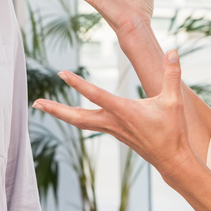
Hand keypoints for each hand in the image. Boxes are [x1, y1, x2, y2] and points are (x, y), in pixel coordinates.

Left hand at [32, 50, 193, 181]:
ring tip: (43, 106)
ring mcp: (112, 130)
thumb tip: (174, 51)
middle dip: (56, 110)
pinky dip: (75, 118)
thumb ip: (172, 75)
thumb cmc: (172, 131)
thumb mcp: (174, 101)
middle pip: (78, 117)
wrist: (171, 159)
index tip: (62, 74)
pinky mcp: (114, 133)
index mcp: (125, 112)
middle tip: (36, 103)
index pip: (97, 95)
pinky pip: (88, 124)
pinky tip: (68, 114)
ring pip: (80, 122)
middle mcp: (114, 122)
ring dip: (61, 114)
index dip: (79, 84)